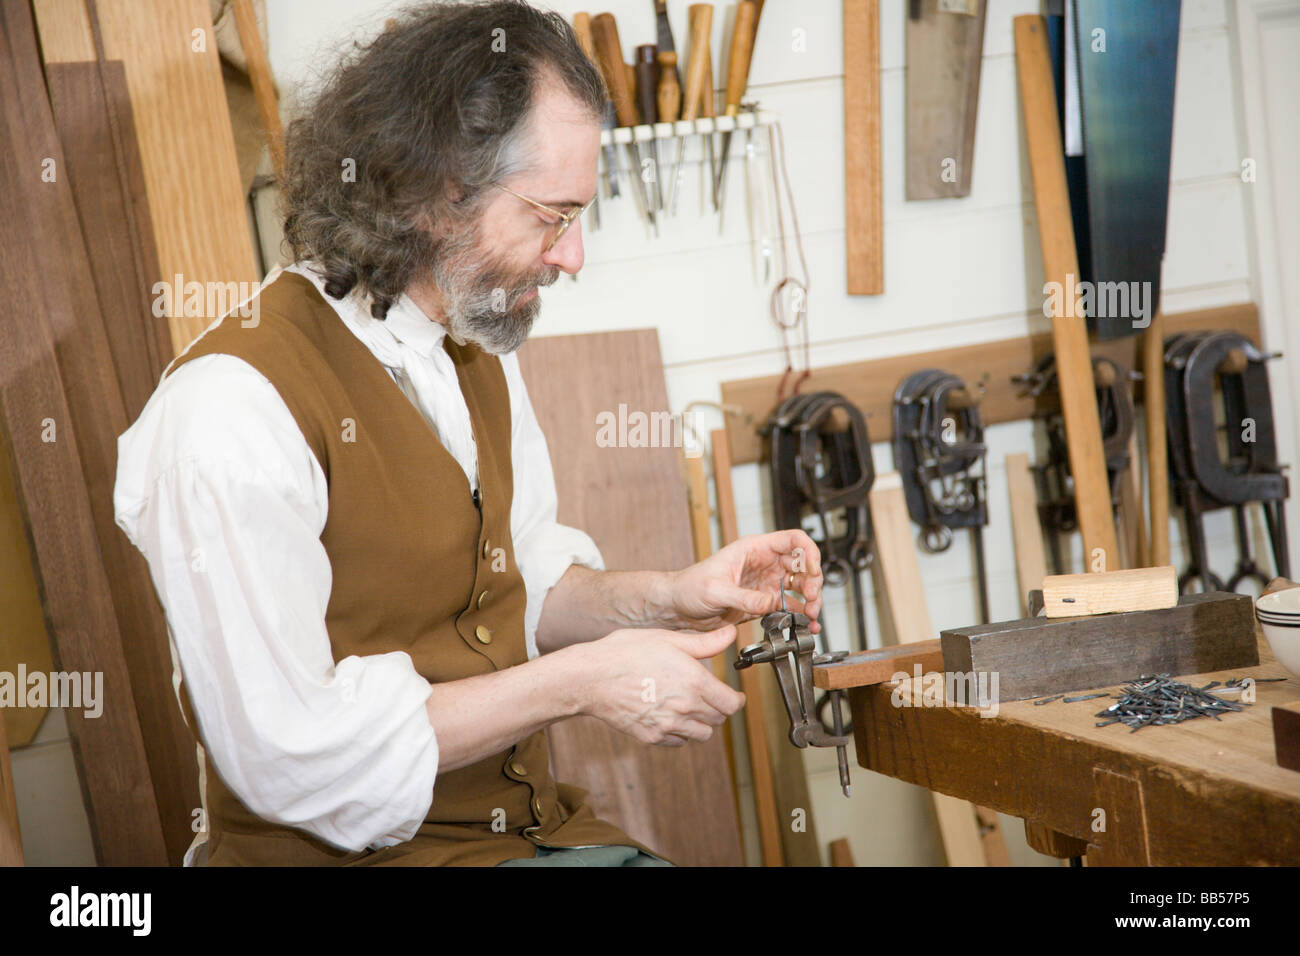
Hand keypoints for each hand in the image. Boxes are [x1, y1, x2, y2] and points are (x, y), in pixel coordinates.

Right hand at [575, 626, 744, 746]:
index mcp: (695, 682)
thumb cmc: (626, 652)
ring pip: (702, 734)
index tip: (733, 695)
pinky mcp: (652, 736)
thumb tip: (731, 635)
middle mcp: (685, 707)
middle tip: (708, 696)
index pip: (731, 704)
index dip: (736, 699)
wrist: (591, 677)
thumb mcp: (668, 639)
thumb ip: (705, 643)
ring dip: (701, 723)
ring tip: (690, 707)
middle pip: (718, 719)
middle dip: (718, 708)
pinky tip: (670, 715)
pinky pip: (678, 741)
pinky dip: (680, 732)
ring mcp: (668, 725)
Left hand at [664, 529, 823, 633]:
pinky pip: (789, 606)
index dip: (808, 552)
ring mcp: (765, 583)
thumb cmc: (690, 586)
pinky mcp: (763, 602)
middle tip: (811, 599)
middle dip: (812, 581)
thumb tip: (771, 602)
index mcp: (753, 549)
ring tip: (812, 615)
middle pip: (802, 564)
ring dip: (811, 600)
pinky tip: (806, 624)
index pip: (792, 540)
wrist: (679, 608)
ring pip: (800, 586)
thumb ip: (744, 597)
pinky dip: (801, 615)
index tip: (813, 571)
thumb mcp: (716, 590)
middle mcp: (764, 563)